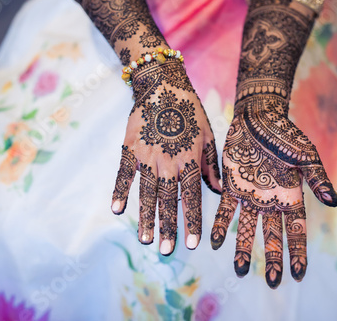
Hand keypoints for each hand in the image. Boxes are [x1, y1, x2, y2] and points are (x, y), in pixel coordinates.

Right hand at [73, 0, 220, 254]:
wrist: (162, 85)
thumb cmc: (190, 111)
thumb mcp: (208, 136)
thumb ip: (211, 165)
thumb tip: (218, 190)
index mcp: (189, 159)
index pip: (191, 197)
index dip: (192, 221)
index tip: (191, 243)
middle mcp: (168, 162)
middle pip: (168, 200)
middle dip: (168, 226)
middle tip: (167, 250)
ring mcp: (147, 156)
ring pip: (146, 192)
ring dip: (146, 217)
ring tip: (146, 239)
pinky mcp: (130, 147)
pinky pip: (124, 173)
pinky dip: (120, 191)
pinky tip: (118, 209)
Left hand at [211, 95, 336, 287]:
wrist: (258, 116)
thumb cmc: (286, 134)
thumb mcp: (306, 156)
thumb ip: (318, 179)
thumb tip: (336, 201)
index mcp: (291, 195)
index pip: (297, 230)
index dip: (298, 251)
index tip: (298, 274)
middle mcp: (271, 200)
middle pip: (273, 235)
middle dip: (274, 258)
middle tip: (273, 282)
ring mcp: (251, 194)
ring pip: (248, 227)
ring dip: (244, 248)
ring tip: (239, 270)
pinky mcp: (232, 185)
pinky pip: (225, 210)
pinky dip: (221, 225)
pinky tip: (215, 242)